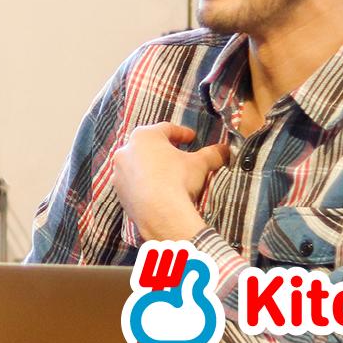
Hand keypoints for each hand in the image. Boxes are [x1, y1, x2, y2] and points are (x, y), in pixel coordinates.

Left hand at [111, 123, 225, 240]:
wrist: (160, 213)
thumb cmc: (178, 180)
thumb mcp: (200, 164)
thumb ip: (213, 154)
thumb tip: (225, 150)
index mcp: (144, 136)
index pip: (166, 129)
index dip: (182, 133)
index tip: (192, 138)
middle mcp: (126, 150)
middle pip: (148, 145)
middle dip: (164, 149)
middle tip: (178, 153)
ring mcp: (118, 172)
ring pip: (137, 164)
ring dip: (151, 167)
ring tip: (167, 174)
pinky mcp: (118, 192)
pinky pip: (133, 183)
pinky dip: (143, 184)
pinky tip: (156, 191)